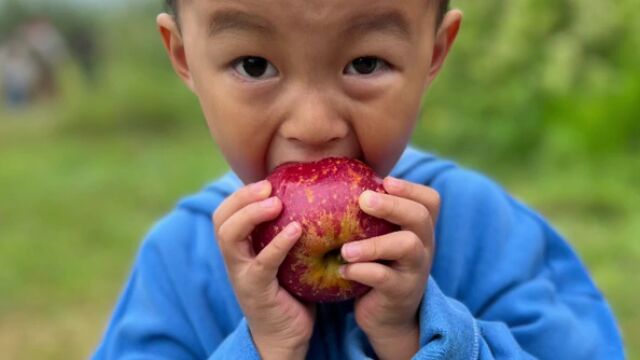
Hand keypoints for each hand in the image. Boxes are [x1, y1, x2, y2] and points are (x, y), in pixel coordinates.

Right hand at [213, 180, 314, 359]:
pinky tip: (297, 230)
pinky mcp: (256, 291)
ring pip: (229, 238)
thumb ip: (289, 234)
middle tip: (268, 187)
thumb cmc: (291, 292)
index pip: (225, 214)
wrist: (285, 337)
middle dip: (241, 198)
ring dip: (251, 215)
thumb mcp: (287, 259)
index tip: (266, 181)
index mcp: (239, 249)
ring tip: (276, 202)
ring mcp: (242, 276)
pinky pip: (262, 263)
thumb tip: (315, 200)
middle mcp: (234, 260)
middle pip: (220, 220)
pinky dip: (277, 244)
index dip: (240, 195)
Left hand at [339, 177, 439, 359]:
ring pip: (407, 246)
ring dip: (374, 244)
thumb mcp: (381, 241)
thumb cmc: (377, 268)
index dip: (411, 188)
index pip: (430, 201)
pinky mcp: (400, 293)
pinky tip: (342, 270)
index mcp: (419, 230)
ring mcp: (415, 270)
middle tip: (364, 200)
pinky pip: (385, 278)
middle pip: (420, 217)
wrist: (388, 318)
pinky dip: (361, 271)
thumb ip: (370, 217)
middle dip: (393, 205)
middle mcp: (424, 247)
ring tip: (345, 249)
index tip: (385, 181)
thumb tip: (336, 181)